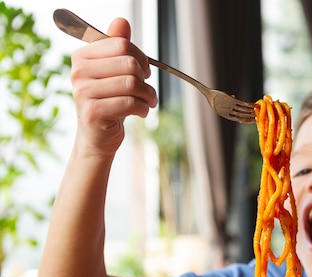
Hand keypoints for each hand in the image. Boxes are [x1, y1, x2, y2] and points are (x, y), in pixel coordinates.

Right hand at [71, 17, 157, 155]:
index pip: (121, 44)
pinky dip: (143, 108)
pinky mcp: (93, 112)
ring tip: (148, 102)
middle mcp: (78, 72)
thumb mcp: (114, 71)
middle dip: (146, 79)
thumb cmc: (109, 101)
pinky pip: (130, 103)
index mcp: (82, 56)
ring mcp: (83, 93)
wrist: (98, 136)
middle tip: (147, 90)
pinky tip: (141, 112)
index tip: (143, 71)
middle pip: (129, 63)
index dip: (140, 58)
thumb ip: (117, 46)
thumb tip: (121, 22)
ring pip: (132, 84)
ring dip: (148, 95)